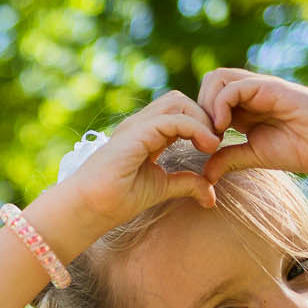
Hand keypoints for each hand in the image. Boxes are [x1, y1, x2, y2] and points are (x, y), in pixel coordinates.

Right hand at [47, 89, 222, 230]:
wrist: (90, 207)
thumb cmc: (117, 199)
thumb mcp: (162, 187)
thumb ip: (186, 183)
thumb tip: (211, 194)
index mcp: (146, 133)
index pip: (178, 112)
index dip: (201, 122)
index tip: (215, 146)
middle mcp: (141, 124)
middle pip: (179, 100)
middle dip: (204, 116)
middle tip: (216, 142)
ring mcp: (137, 126)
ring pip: (178, 102)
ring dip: (202, 119)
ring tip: (213, 144)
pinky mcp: (136, 134)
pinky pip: (173, 120)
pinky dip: (196, 129)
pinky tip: (208, 147)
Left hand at [191, 69, 307, 190]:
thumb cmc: (302, 150)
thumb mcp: (256, 156)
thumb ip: (229, 159)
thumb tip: (205, 175)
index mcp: (245, 108)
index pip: (208, 98)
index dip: (199, 118)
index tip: (204, 145)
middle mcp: (250, 94)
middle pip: (209, 82)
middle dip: (199, 109)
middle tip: (207, 137)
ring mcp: (260, 88)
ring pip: (217, 78)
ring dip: (207, 105)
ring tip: (216, 132)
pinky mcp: (271, 87)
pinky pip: (234, 86)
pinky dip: (221, 105)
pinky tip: (225, 128)